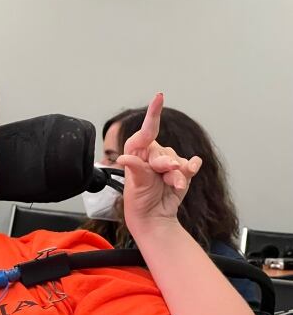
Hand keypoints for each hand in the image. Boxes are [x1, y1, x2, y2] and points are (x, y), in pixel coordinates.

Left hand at [116, 93, 201, 229]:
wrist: (154, 217)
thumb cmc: (138, 200)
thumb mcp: (135, 185)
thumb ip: (136, 169)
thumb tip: (122, 158)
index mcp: (138, 152)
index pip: (146, 131)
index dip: (153, 113)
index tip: (159, 97)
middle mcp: (153, 154)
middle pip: (164, 151)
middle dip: (164, 163)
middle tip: (162, 173)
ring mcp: (169, 162)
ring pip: (179, 160)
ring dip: (176, 174)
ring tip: (169, 186)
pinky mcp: (183, 171)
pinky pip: (191, 164)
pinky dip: (191, 169)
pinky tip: (188, 174)